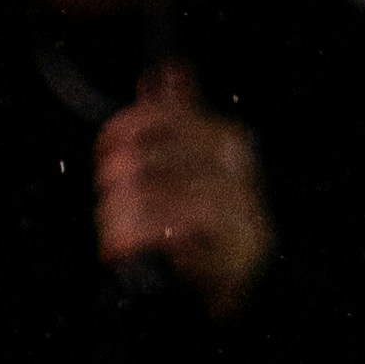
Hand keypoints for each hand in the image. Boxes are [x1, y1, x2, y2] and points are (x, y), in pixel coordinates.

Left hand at [98, 60, 270, 308]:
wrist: (258, 288)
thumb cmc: (215, 228)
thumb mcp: (198, 168)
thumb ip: (180, 117)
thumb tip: (162, 75)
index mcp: (225, 140)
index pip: (158, 117)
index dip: (119, 133)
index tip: (107, 155)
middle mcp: (232, 167)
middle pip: (143, 157)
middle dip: (115, 185)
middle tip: (113, 205)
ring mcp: (232, 208)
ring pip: (144, 194)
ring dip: (118, 220)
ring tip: (117, 236)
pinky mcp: (224, 249)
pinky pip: (160, 231)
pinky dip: (132, 240)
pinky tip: (127, 249)